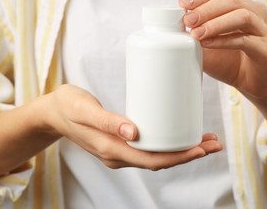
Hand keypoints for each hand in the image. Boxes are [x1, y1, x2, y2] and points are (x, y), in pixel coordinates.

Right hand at [45, 84, 221, 169]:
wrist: (53, 112)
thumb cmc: (68, 106)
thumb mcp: (84, 109)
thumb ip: (107, 121)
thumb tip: (134, 132)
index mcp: (111, 150)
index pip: (153, 159)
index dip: (179, 156)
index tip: (202, 148)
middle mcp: (118, 155)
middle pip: (160, 161)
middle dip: (189, 154)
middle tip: (214, 143)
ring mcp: (120, 151)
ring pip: (157, 156)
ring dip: (182, 151)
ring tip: (205, 140)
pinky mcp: (121, 143)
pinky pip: (150, 149)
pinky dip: (169, 145)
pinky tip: (180, 135)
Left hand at [179, 0, 266, 98]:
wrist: (251, 84)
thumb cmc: (229, 61)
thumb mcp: (206, 45)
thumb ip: (195, 34)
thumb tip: (173, 27)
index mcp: (240, 7)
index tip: (182, 4)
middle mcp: (254, 14)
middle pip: (232, 0)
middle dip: (206, 9)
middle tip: (188, 20)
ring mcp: (262, 31)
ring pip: (242, 16)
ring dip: (216, 23)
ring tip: (196, 33)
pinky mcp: (264, 50)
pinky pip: (245, 40)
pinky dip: (224, 40)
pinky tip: (208, 44)